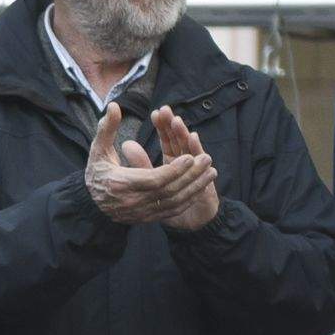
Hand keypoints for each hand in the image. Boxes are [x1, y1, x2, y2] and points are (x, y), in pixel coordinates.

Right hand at [84, 102, 216, 226]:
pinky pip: (172, 210)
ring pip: (174, 201)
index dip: (173, 170)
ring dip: (195, 187)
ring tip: (211, 171)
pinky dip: (189, 199)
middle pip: (168, 190)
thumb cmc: (96, 173)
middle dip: (190, 175)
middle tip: (207, 158)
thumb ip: (107, 129)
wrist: (92, 205)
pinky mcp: (148, 218)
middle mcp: (132, 201)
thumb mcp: (98, 150)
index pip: (153, 179)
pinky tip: (201, 187)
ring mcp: (141, 212)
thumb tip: (114, 106)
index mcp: (120, 184)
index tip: (189, 156)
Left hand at [149, 105, 225, 231]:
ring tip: (175, 121)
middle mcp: (187, 166)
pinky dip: (197, 151)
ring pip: (189, 152)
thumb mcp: (150, 182)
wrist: (187, 224)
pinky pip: (200, 167)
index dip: (164, 128)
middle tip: (164, 110)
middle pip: (180, 142)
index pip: (169, 141)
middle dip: (173, 126)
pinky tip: (193, 137)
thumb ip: (140, 164)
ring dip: (183, 135)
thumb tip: (127, 144)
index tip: (157, 112)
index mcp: (173, 162)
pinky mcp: (207, 186)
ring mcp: (198, 174)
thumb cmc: (168, 203)